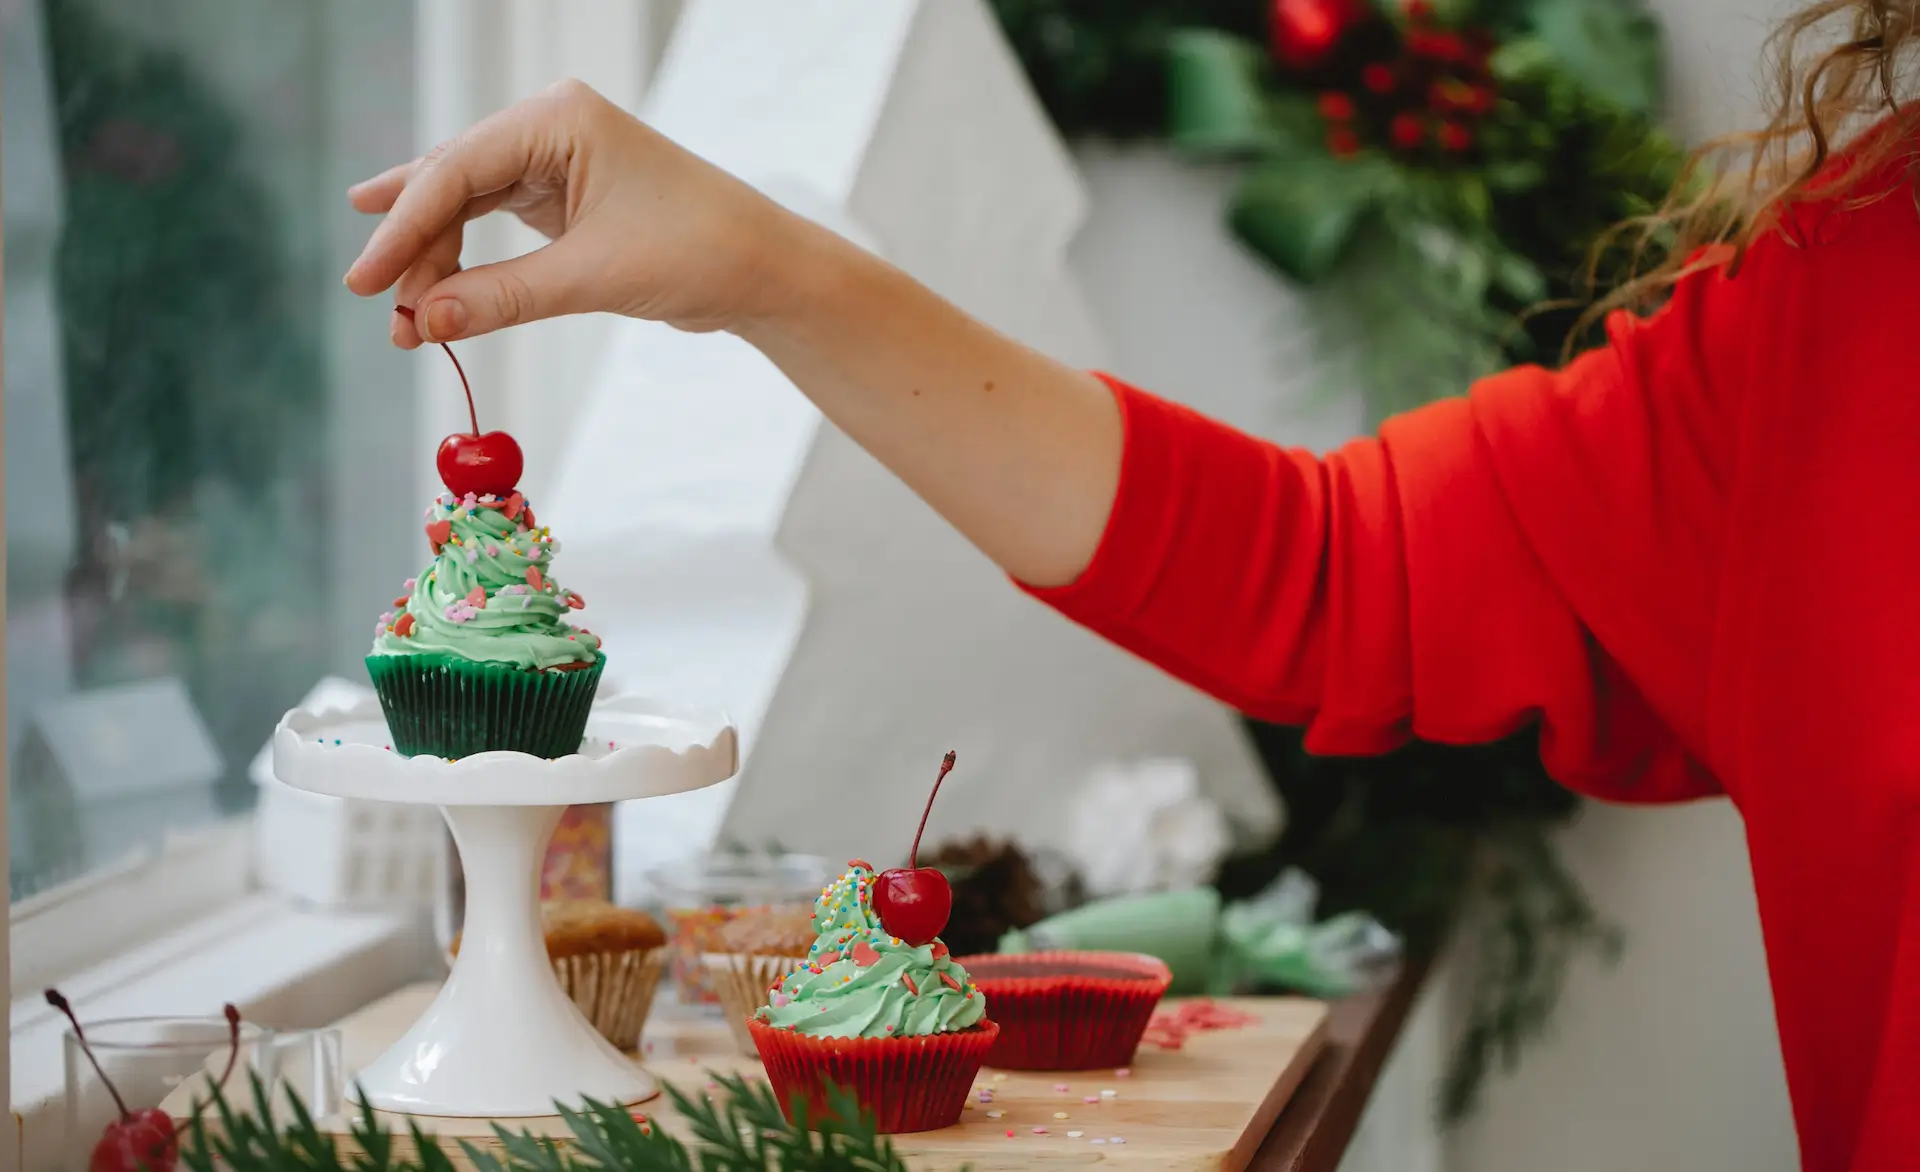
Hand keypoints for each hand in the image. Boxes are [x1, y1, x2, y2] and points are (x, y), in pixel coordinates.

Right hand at [345, 79, 795, 345]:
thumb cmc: (698, 251)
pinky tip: (428, 285)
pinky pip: (494, 225)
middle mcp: (551, 129)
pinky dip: (466, 265)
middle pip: (452, 185)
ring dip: (437, 264)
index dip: (403, 229)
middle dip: (416, 251)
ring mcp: (556, 162)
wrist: (764, 271)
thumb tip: (425, 323)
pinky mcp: (565, 200)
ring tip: (406, 320)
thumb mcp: (592, 276)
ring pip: (468, 207)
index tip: (364, 281)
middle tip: (381, 308)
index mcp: (559, 118)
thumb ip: (503, 298)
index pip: (455, 170)